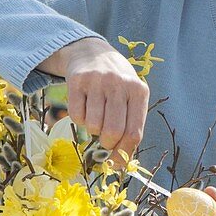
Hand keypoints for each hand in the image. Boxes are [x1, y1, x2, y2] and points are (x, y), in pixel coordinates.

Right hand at [41, 38, 148, 162]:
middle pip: (113, 132)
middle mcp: (119, 84)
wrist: (92, 53)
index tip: (117, 161)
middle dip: (107, 144)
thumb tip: (120, 163)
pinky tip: (85, 108)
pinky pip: (76, 116)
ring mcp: (97, 81)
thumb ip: (130, 126)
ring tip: (96, 117)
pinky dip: (79, 120)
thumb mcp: (131, 98)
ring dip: (92, 130)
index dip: (124, 152)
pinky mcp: (77, 81)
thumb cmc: (116, 84)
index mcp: (139, 91)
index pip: (134, 133)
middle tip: (105, 140)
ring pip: (93, 126)